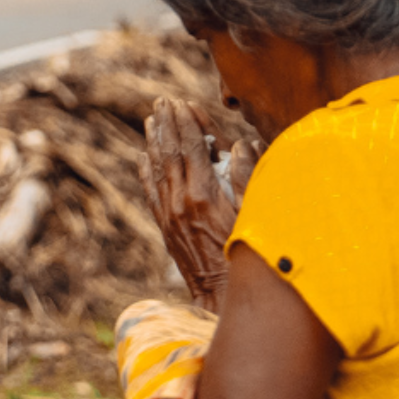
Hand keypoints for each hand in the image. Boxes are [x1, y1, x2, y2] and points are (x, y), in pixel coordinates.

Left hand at [138, 97, 240, 311]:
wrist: (222, 296)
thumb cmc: (248, 255)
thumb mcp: (256, 214)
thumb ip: (248, 176)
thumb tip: (240, 144)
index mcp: (204, 194)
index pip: (191, 147)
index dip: (186, 122)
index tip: (181, 102)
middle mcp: (181, 201)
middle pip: (169, 152)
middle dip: (166, 124)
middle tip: (162, 101)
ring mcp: (169, 215)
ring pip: (157, 169)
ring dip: (153, 142)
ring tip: (151, 121)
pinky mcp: (165, 228)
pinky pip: (151, 192)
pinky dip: (146, 171)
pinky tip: (142, 158)